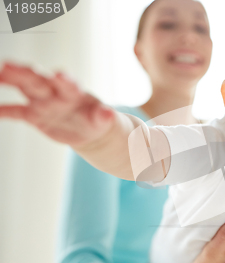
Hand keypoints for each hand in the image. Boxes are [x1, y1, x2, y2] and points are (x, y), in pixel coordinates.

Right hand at [0, 62, 114, 147]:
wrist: (90, 130)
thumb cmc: (97, 119)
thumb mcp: (104, 120)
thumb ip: (104, 116)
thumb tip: (109, 114)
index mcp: (75, 93)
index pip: (68, 85)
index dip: (64, 80)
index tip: (59, 75)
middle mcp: (56, 94)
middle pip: (39, 81)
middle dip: (25, 73)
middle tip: (8, 65)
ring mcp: (43, 103)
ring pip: (26, 89)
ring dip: (12, 81)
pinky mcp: (34, 115)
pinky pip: (17, 112)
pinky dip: (5, 110)